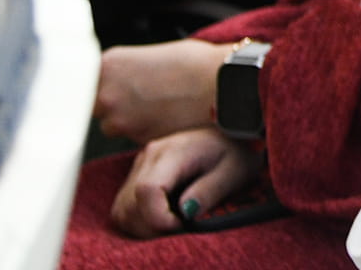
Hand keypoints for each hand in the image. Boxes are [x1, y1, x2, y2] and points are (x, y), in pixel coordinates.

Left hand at [95, 40, 234, 142]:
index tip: (116, 89)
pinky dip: (147, 133)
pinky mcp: (137, 141)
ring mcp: (119, 120)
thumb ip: (129, 70)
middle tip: (145, 97)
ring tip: (161, 108)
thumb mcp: (155, 54)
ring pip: (115, 126)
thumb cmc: (199, 64)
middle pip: (96, 106)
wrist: (226, 85)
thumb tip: (123, 81)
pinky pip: (135, 139)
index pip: (84, 81)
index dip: (101, 87)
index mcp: (108, 64)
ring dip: (131, 121)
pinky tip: (169, 119)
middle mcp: (106, 93)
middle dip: (116, 104)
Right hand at [109, 127, 261, 238]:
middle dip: (152, 226)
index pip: (147, 190)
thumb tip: (185, 212)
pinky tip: (164, 218)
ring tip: (174, 224)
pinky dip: (139, 220)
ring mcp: (141, 163)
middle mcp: (150, 155)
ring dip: (143, 226)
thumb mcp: (235, 171)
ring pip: (123, 209)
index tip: (182, 224)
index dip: (159, 217)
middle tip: (181, 228)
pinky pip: (125, 206)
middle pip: (130, 204)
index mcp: (173, 151)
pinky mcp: (138, 173)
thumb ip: (210, 191)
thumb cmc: (237, 151)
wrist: (232, 131)